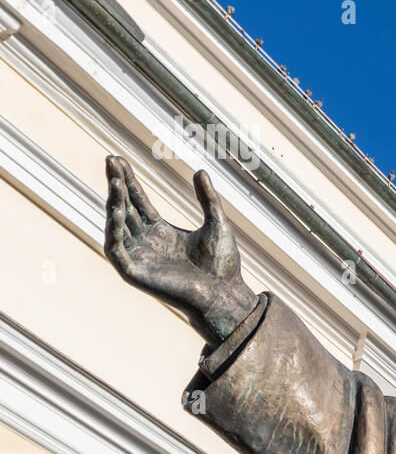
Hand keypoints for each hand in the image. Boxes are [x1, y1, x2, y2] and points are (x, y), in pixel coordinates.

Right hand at [103, 155, 256, 343]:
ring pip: (117, 226)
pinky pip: (117, 249)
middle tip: (110, 161)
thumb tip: (200, 170)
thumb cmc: (223, 265)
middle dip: (117, 186)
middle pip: (125, 209)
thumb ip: (207, 198)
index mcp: (161, 232)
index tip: (117, 159)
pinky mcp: (135, 273)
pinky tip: (117, 212)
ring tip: (115, 183)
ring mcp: (139, 258)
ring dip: (114, 205)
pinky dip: (115, 231)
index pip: (138, 201)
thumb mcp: (217, 223)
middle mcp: (146, 243)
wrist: (225, 294)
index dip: (128, 181)